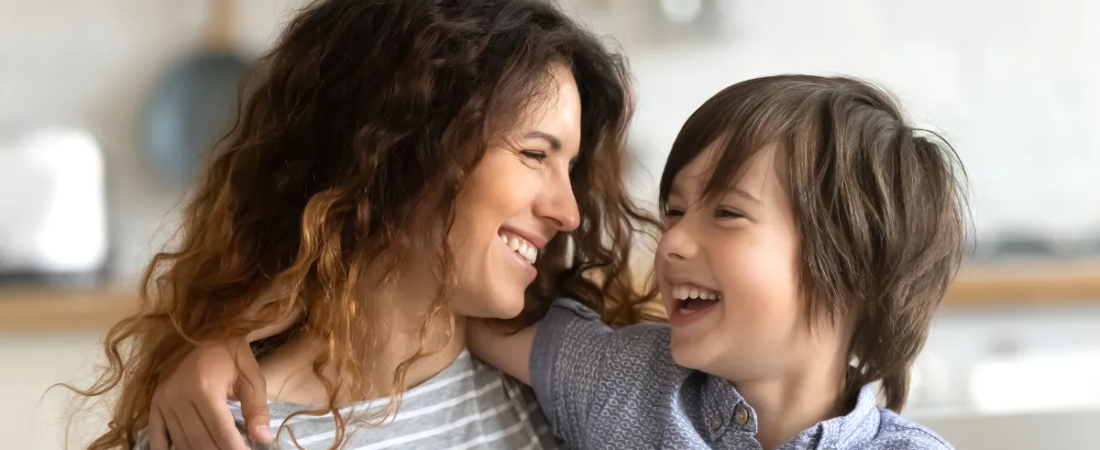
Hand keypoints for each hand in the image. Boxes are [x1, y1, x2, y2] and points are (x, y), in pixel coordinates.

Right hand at [146, 339, 271, 449]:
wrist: (208, 333)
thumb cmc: (234, 356)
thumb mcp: (252, 378)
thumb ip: (257, 409)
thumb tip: (263, 438)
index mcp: (205, 387)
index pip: (221, 430)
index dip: (234, 449)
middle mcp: (179, 394)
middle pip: (200, 440)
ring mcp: (163, 399)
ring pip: (181, 440)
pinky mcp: (154, 402)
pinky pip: (157, 434)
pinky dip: (168, 448)